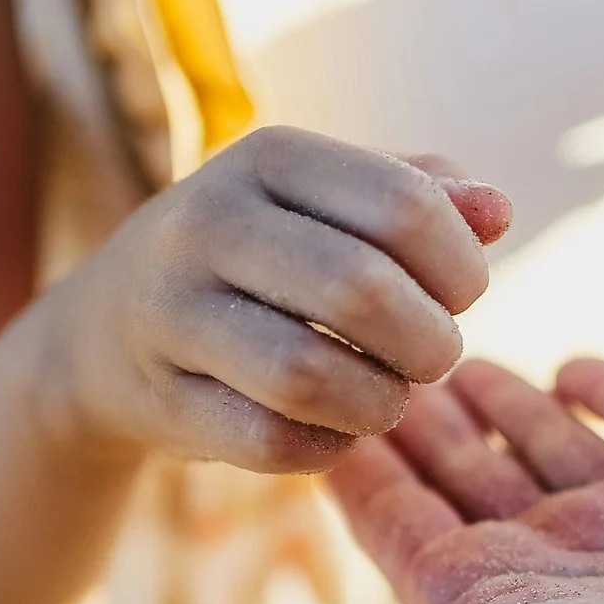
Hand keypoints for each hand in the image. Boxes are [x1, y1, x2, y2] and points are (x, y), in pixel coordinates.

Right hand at [32, 126, 512, 471]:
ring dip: (380, 403)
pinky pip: (271, 440)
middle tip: (433, 358)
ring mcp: (171, 312)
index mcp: (267, 156)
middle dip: (429, 343)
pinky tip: (333, 431)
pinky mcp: (158, 399)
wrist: (104, 334)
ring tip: (388, 398)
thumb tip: (498, 212)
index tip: (460, 295)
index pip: (405, 207)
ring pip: (310, 375)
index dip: (460, 268)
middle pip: (361, 291)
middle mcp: (206, 220)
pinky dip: (326, 447)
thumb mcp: (327, 205)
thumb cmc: (257, 259)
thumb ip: (420, 197)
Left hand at [191, 360, 603, 603]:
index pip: (396, 522)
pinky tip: (567, 358)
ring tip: (446, 332)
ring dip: (499, 393)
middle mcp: (557, 572)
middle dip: (415, 409)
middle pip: (466, 472)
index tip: (301, 385)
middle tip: (363, 325)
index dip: (350, 459)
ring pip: (550, 442)